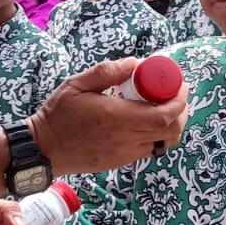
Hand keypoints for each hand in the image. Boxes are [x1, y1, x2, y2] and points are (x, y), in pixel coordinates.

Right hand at [29, 60, 188, 175]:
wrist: (44, 148)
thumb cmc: (58, 114)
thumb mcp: (77, 84)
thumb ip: (107, 71)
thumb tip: (136, 63)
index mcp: (116, 117)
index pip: (163, 115)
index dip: (179, 101)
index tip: (180, 86)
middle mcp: (125, 138)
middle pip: (170, 130)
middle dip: (181, 111)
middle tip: (177, 94)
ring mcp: (124, 153)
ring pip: (163, 143)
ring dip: (172, 125)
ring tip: (166, 108)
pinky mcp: (120, 161)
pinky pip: (149, 149)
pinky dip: (158, 136)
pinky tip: (148, 121)